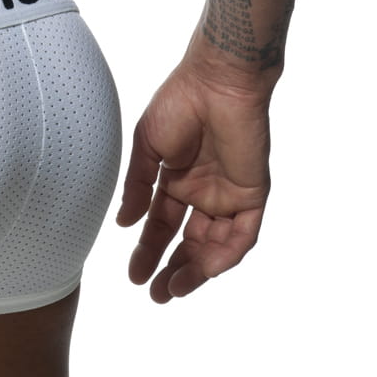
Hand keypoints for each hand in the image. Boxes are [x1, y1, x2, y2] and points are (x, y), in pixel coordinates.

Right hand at [115, 56, 271, 302]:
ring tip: (174, 289)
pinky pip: (243, 234)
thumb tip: (124, 223)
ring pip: (216, 245)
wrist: (216, 82)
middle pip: (189, 242)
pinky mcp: (252, 194)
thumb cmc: (179, 103)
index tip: (133, 274)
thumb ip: (138, 187)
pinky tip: (207, 269)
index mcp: (176, 179)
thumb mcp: (147, 147)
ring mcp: (228, 195)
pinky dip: (227, 254)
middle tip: (155, 294)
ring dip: (197, 270)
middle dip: (172, 269)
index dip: (148, 249)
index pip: (162, 224)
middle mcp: (203, 191)